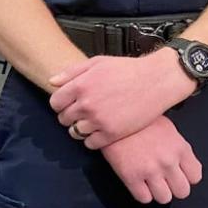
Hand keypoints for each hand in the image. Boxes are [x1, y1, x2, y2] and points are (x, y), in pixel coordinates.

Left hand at [49, 50, 195, 149]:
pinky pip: (90, 144)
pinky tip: (100, 131)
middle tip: (82, 113)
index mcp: (80, 85)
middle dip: (69, 116)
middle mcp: (86, 104)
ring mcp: (99, 120)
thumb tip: (51, 82)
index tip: (68, 104)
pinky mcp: (112, 133)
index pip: (55, 103)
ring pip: (75, 133)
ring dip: (79, 129)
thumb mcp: (97, 63)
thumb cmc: (127, 69)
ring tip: (91, 122)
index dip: (60, 104)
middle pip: (64, 119)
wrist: (155, 81)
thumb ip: (71, 72)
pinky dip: (92, 140)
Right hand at [99, 115, 202, 204]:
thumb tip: (182, 164)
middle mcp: (168, 162)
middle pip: (182, 191)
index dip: (186, 177)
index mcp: (180, 148)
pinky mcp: (131, 177)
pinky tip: (138, 183)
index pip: (195, 177)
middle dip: (173, 187)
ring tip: (150, 183)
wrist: (112, 116)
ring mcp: (150, 171)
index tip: (177, 173)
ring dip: (158, 192)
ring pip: (164, 198)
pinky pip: (144, 198)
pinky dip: (142, 193)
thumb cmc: (140, 121)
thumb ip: (178, 148)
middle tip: (164, 180)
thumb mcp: (167, 129)